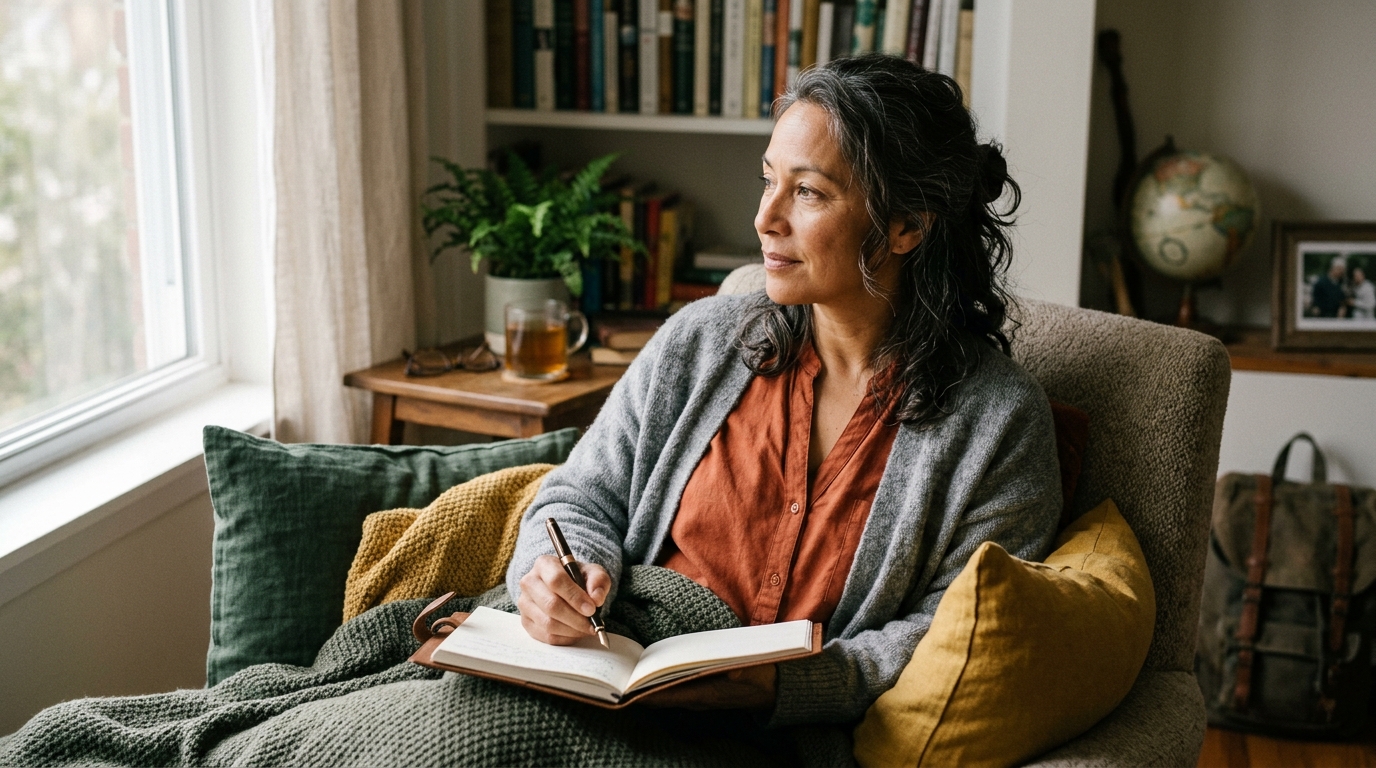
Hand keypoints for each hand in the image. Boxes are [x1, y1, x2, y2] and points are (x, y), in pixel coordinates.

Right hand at [518, 554, 610, 644]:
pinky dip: (565, 638)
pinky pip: (546, 636)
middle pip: (551, 605)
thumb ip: (598, 581)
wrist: (566, 588)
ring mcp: (525, 604)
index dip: (575, 597)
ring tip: (587, 628)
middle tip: (592, 625)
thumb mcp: (593, 573)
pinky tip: (576, 632)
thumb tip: (596, 598)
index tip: (591, 609)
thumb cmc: (578, 579)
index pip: (556, 581)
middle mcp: (529, 583)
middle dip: (575, 618)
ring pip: (548, 624)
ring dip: (572, 630)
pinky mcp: (526, 622)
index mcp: (544, 564)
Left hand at [639, 664, 776, 710]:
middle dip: (645, 690)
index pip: (672, 696)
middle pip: (666, 697)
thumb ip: (740, 673)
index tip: (629, 692)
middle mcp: (701, 698)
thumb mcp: (753, 672)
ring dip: (653, 687)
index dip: (650, 694)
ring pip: (671, 694)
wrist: (774, 690)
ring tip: (633, 677)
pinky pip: (679, 691)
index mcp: (708, 694)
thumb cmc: (761, 676)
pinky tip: (656, 674)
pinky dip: (665, 685)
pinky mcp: (705, 692)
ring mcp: (702, 697)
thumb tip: (731, 673)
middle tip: (623, 681)